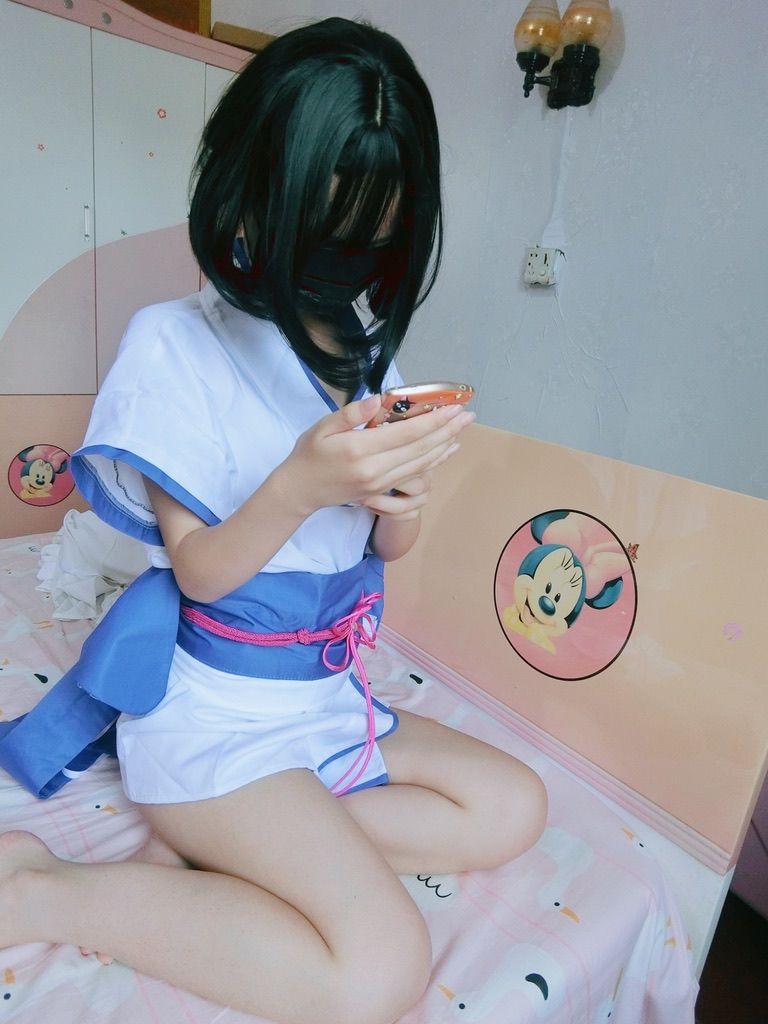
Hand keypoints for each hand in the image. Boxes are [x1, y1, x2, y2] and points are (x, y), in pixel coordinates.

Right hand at [275, 395, 473, 514]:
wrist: (301, 491)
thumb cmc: (310, 454)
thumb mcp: (322, 427)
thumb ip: (351, 413)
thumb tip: (379, 400)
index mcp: (359, 450)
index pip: (406, 434)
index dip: (433, 420)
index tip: (453, 407)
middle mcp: (375, 470)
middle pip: (420, 449)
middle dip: (447, 430)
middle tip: (467, 414)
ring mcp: (380, 484)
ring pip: (421, 464)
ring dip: (445, 445)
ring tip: (462, 429)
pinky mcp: (382, 492)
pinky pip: (415, 475)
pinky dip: (434, 461)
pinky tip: (446, 450)